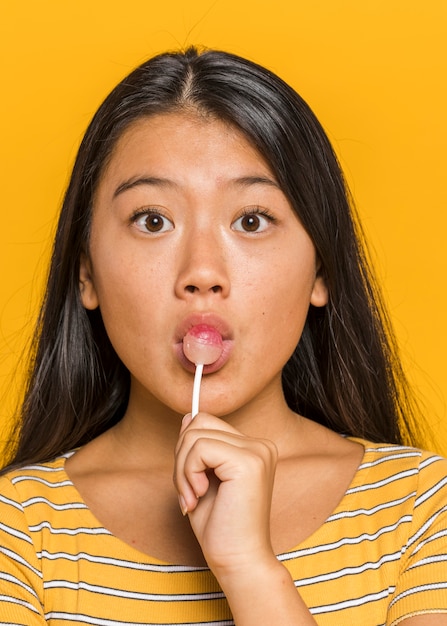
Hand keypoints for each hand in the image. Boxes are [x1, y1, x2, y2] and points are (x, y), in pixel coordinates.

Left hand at [174, 412, 277, 577]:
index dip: (187, 450)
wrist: (238, 562)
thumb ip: (197, 447)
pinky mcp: (248, 461)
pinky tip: (198, 497)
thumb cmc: (220, 528)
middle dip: (181, 457)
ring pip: (194, 434)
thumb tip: (188, 416)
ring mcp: (256, 451)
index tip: (190, 484)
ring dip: (182, 469)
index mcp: (253, 448)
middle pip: (199, 422)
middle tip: (188, 493)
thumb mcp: (201, 479)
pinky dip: (187, 473)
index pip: (206, 422)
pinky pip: (199, 448)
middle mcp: (259, 445)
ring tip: (192, 498)